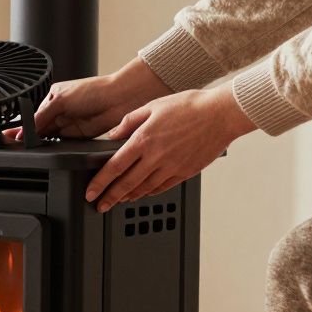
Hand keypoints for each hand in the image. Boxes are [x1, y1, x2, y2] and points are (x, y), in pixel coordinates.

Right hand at [5, 58, 171, 139]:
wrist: (120, 98)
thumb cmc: (94, 90)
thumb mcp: (60, 99)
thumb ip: (40, 117)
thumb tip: (24, 131)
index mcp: (53, 98)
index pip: (32, 116)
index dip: (22, 127)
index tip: (11, 137)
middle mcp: (60, 112)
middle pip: (38, 129)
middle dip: (30, 136)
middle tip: (17, 144)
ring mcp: (69, 124)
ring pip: (49, 138)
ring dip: (42, 142)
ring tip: (32, 146)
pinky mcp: (78, 136)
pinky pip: (62, 144)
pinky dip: (55, 147)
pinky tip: (48, 148)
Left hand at [86, 85, 256, 211]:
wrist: (221, 114)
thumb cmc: (189, 106)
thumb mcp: (153, 106)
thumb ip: (128, 122)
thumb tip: (111, 136)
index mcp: (143, 140)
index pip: (114, 167)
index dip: (99, 183)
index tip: (90, 193)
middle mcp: (155, 157)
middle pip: (126, 184)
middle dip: (109, 197)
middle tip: (99, 205)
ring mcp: (171, 167)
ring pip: (143, 189)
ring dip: (128, 197)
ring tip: (118, 201)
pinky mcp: (185, 172)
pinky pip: (162, 187)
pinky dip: (149, 193)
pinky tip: (142, 194)